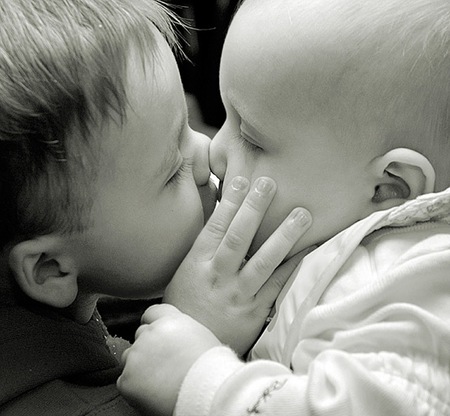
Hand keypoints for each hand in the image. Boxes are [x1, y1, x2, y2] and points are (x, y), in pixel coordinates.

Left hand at [117, 304, 220, 415]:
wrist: (209, 393)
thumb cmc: (213, 368)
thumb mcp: (201, 337)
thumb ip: (183, 331)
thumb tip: (177, 338)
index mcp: (170, 320)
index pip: (152, 313)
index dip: (153, 323)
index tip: (156, 335)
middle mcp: (151, 332)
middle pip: (141, 334)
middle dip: (147, 347)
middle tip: (162, 364)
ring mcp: (137, 355)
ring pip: (130, 358)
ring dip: (139, 366)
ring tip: (160, 381)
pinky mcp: (127, 378)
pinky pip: (126, 382)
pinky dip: (136, 388)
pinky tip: (154, 393)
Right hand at [164, 176, 311, 355]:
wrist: (191, 345)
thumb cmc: (187, 303)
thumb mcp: (186, 271)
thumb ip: (205, 246)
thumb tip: (222, 214)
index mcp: (198, 263)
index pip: (215, 227)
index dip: (230, 202)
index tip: (243, 180)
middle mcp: (218, 276)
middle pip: (239, 238)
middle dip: (254, 209)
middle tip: (269, 183)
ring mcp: (239, 294)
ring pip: (264, 261)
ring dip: (284, 235)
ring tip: (302, 214)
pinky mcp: (256, 311)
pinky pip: (279, 285)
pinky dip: (295, 266)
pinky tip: (310, 248)